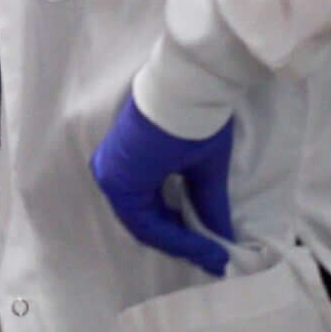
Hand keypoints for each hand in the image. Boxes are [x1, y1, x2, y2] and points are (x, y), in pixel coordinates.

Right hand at [90, 94, 236, 276]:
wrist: (187, 73)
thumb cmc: (194, 123)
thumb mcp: (206, 171)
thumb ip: (211, 210)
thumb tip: (223, 241)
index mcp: (122, 184)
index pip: (152, 230)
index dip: (186, 247)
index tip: (217, 258)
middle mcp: (107, 175)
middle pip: (142, 220)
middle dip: (177, 238)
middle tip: (210, 251)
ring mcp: (110, 160)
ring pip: (139, 206)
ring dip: (168, 221)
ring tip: (200, 234)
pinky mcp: (119, 149)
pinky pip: (136, 188)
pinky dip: (160, 202)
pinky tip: (183, 208)